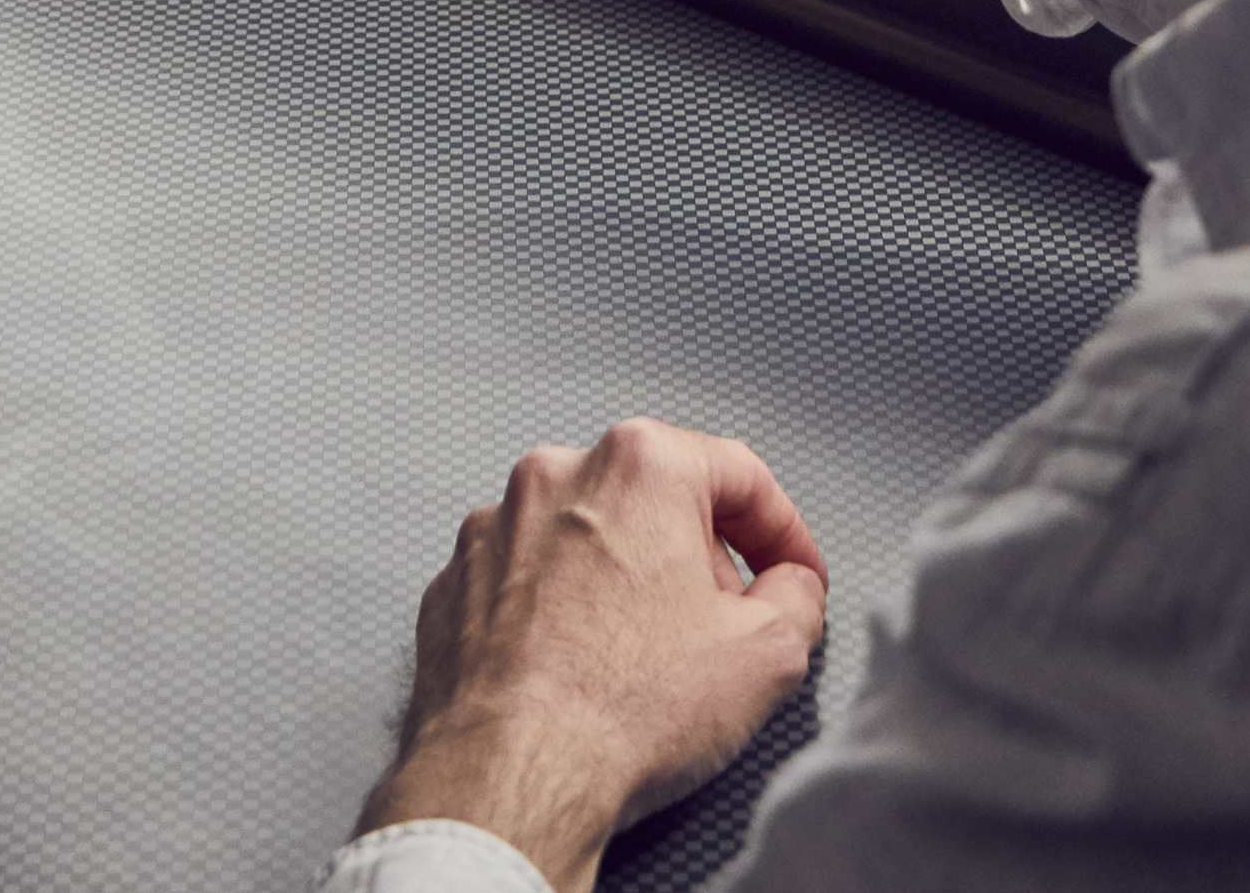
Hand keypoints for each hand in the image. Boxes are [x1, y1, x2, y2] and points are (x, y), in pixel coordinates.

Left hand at [358, 420, 831, 892]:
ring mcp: (492, 531)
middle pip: (658, 502)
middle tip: (724, 632)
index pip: (740, 474)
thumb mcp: (768, 654)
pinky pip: (527, 586)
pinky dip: (560, 618)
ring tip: (645, 667)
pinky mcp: (451, 588)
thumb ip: (798, 597)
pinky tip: (581, 678)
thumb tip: (788, 588)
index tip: (793, 576)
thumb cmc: (620, 713)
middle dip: (701, 562)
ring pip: (588, 541)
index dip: (784, 534)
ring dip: (627, 587)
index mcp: (638, 467)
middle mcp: (555, 478)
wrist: (506, 781)